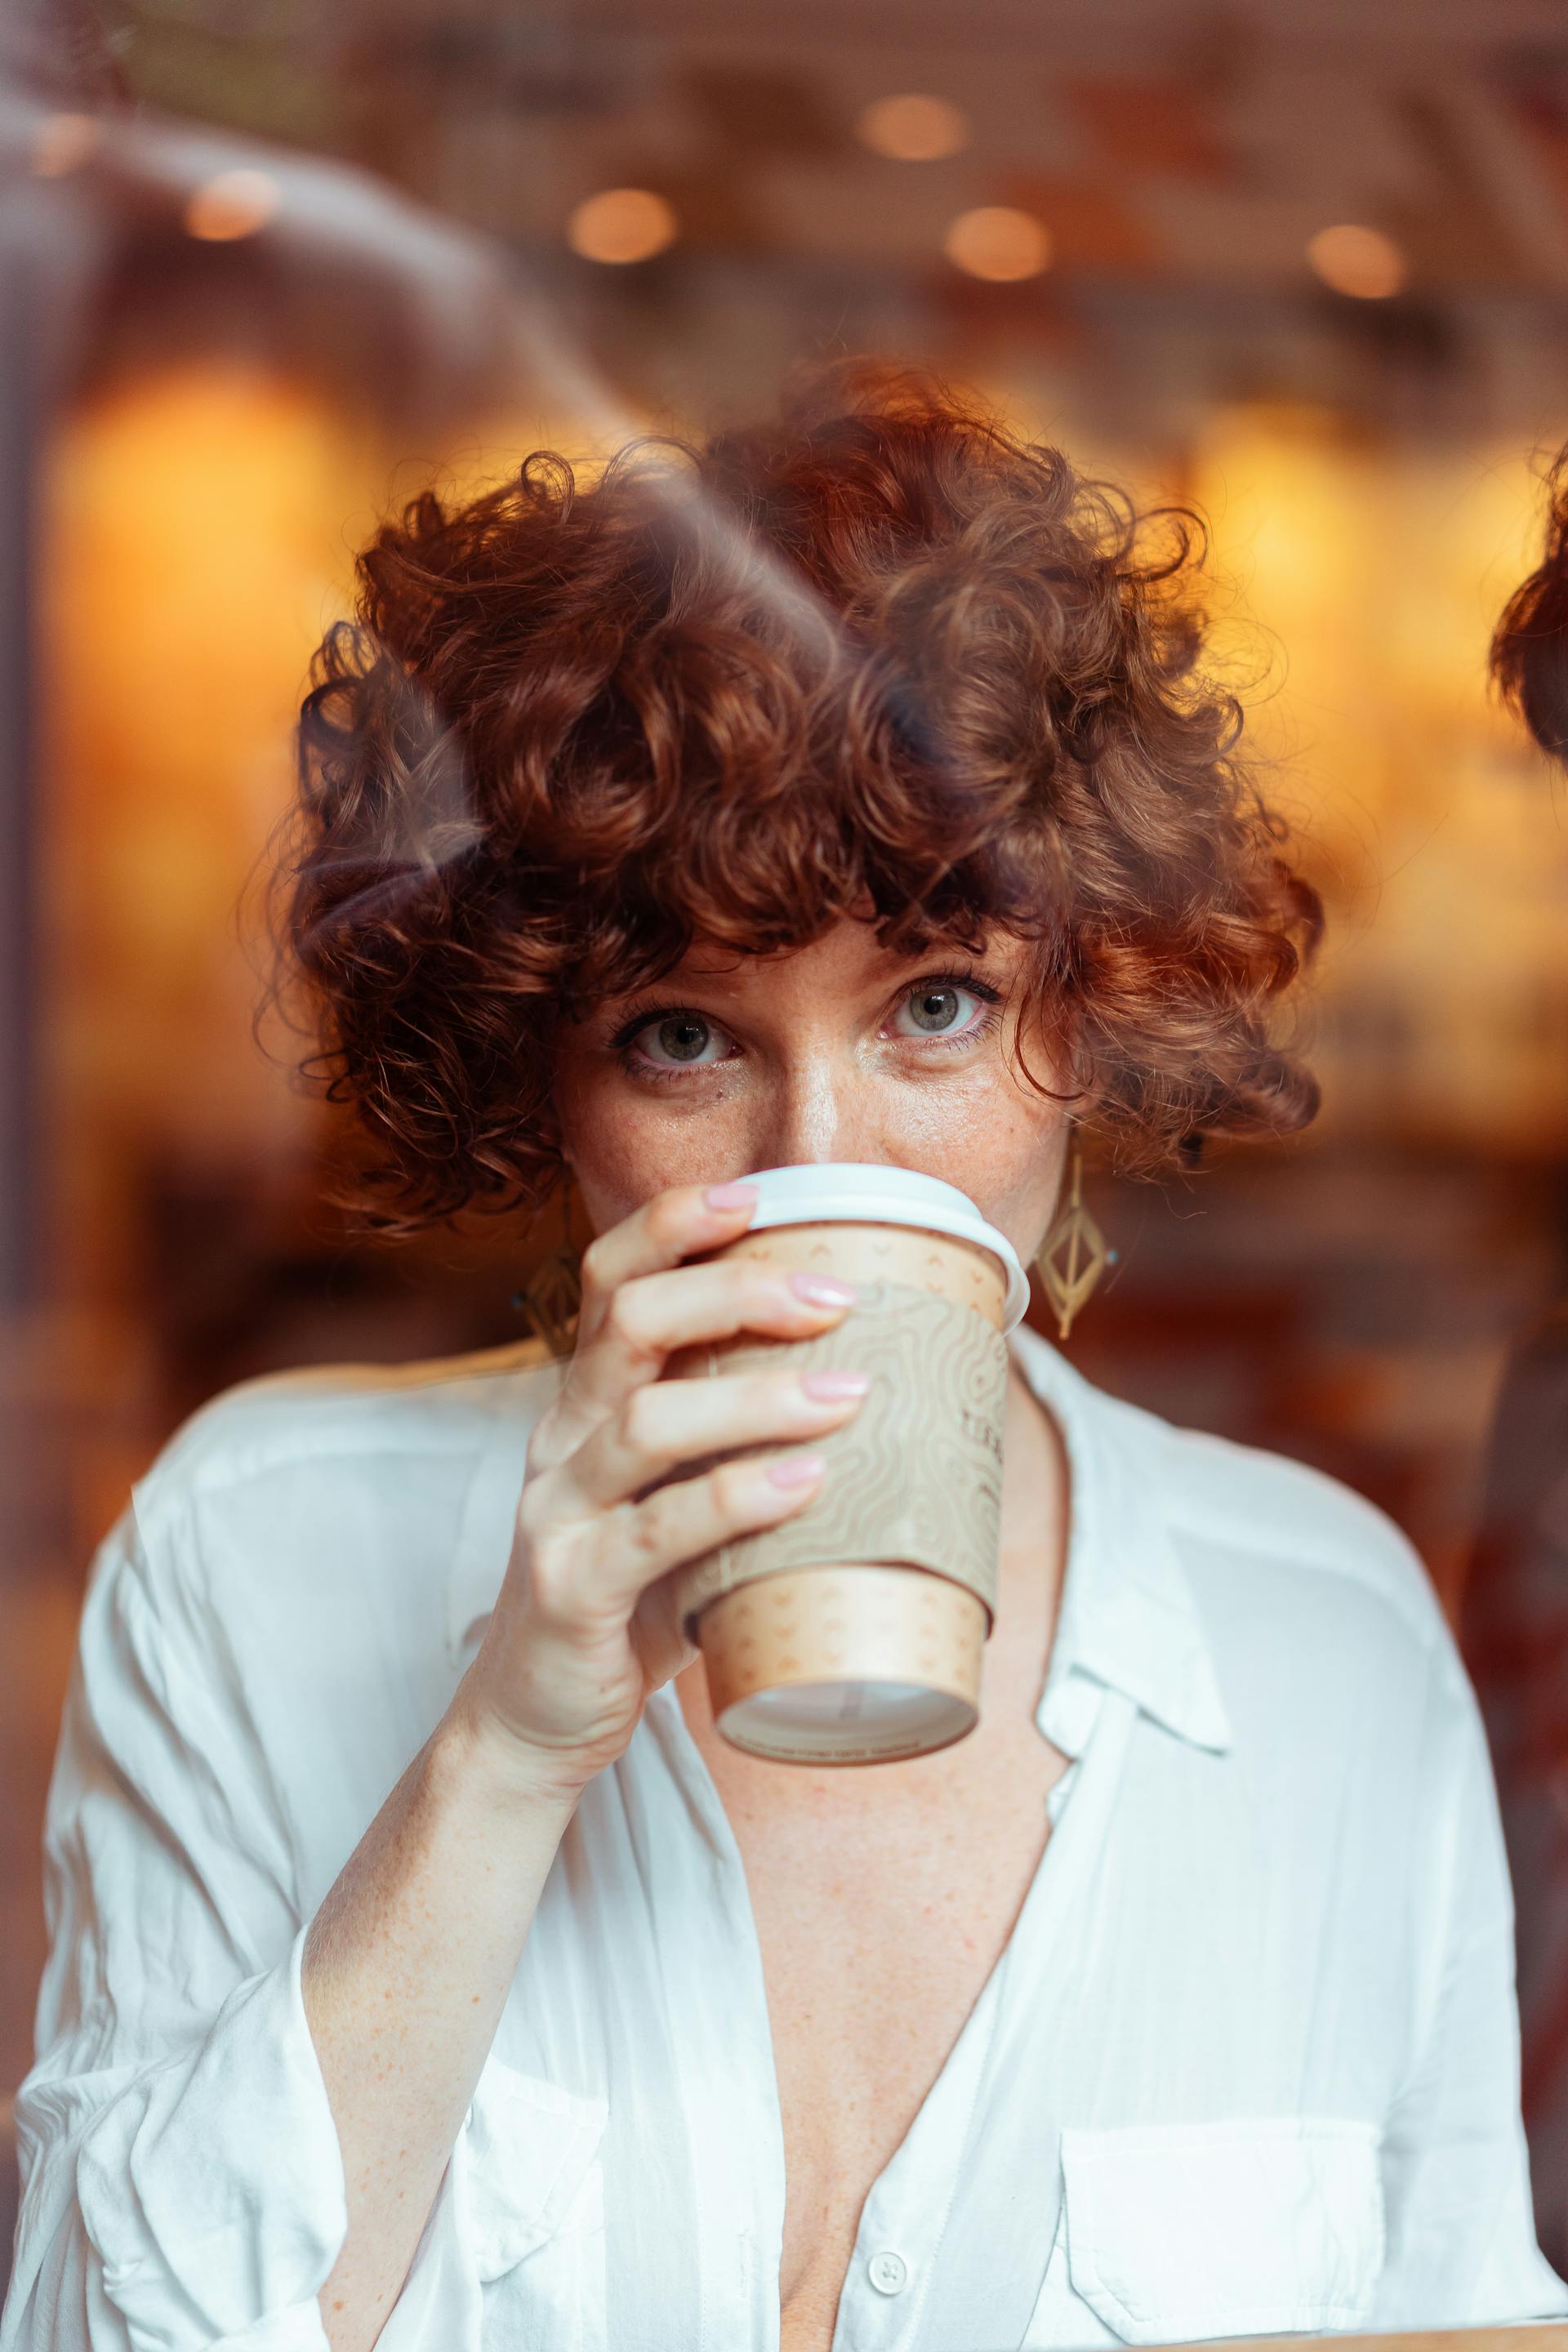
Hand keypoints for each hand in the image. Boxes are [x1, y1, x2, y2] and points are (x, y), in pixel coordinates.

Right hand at [449, 1182, 866, 1795]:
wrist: (540, 1718)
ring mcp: (558, 1513)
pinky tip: (807, 1482)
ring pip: (647, 1422)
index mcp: (586, 1401)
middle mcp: (562, 1438)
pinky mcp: (570, 1590)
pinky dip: (737, 1497)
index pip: (610, 1278)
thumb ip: (741, 1443)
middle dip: (737, 1292)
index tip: (759, 1195)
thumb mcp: (680, 1497)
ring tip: (849, 1391)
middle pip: (630, 1323)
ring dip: (757, 1397)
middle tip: (838, 1295)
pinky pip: (656, 1531)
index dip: (675, 1224)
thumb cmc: (636, 1596)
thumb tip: (888, 1383)